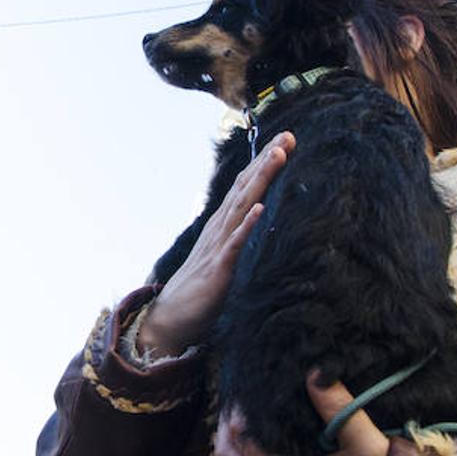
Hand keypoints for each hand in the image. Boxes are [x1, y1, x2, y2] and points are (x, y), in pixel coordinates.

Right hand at [136, 131, 294, 357]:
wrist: (169, 320)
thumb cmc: (198, 292)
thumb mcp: (221, 258)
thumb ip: (234, 237)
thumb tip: (252, 221)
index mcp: (221, 226)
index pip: (244, 187)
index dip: (262, 163)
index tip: (283, 141)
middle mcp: (218, 229)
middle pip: (244, 187)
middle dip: (265, 160)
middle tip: (287, 136)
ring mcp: (217, 246)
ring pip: (241, 206)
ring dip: (259, 180)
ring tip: (277, 156)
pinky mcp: (218, 269)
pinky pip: (234, 244)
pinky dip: (246, 224)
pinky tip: (258, 208)